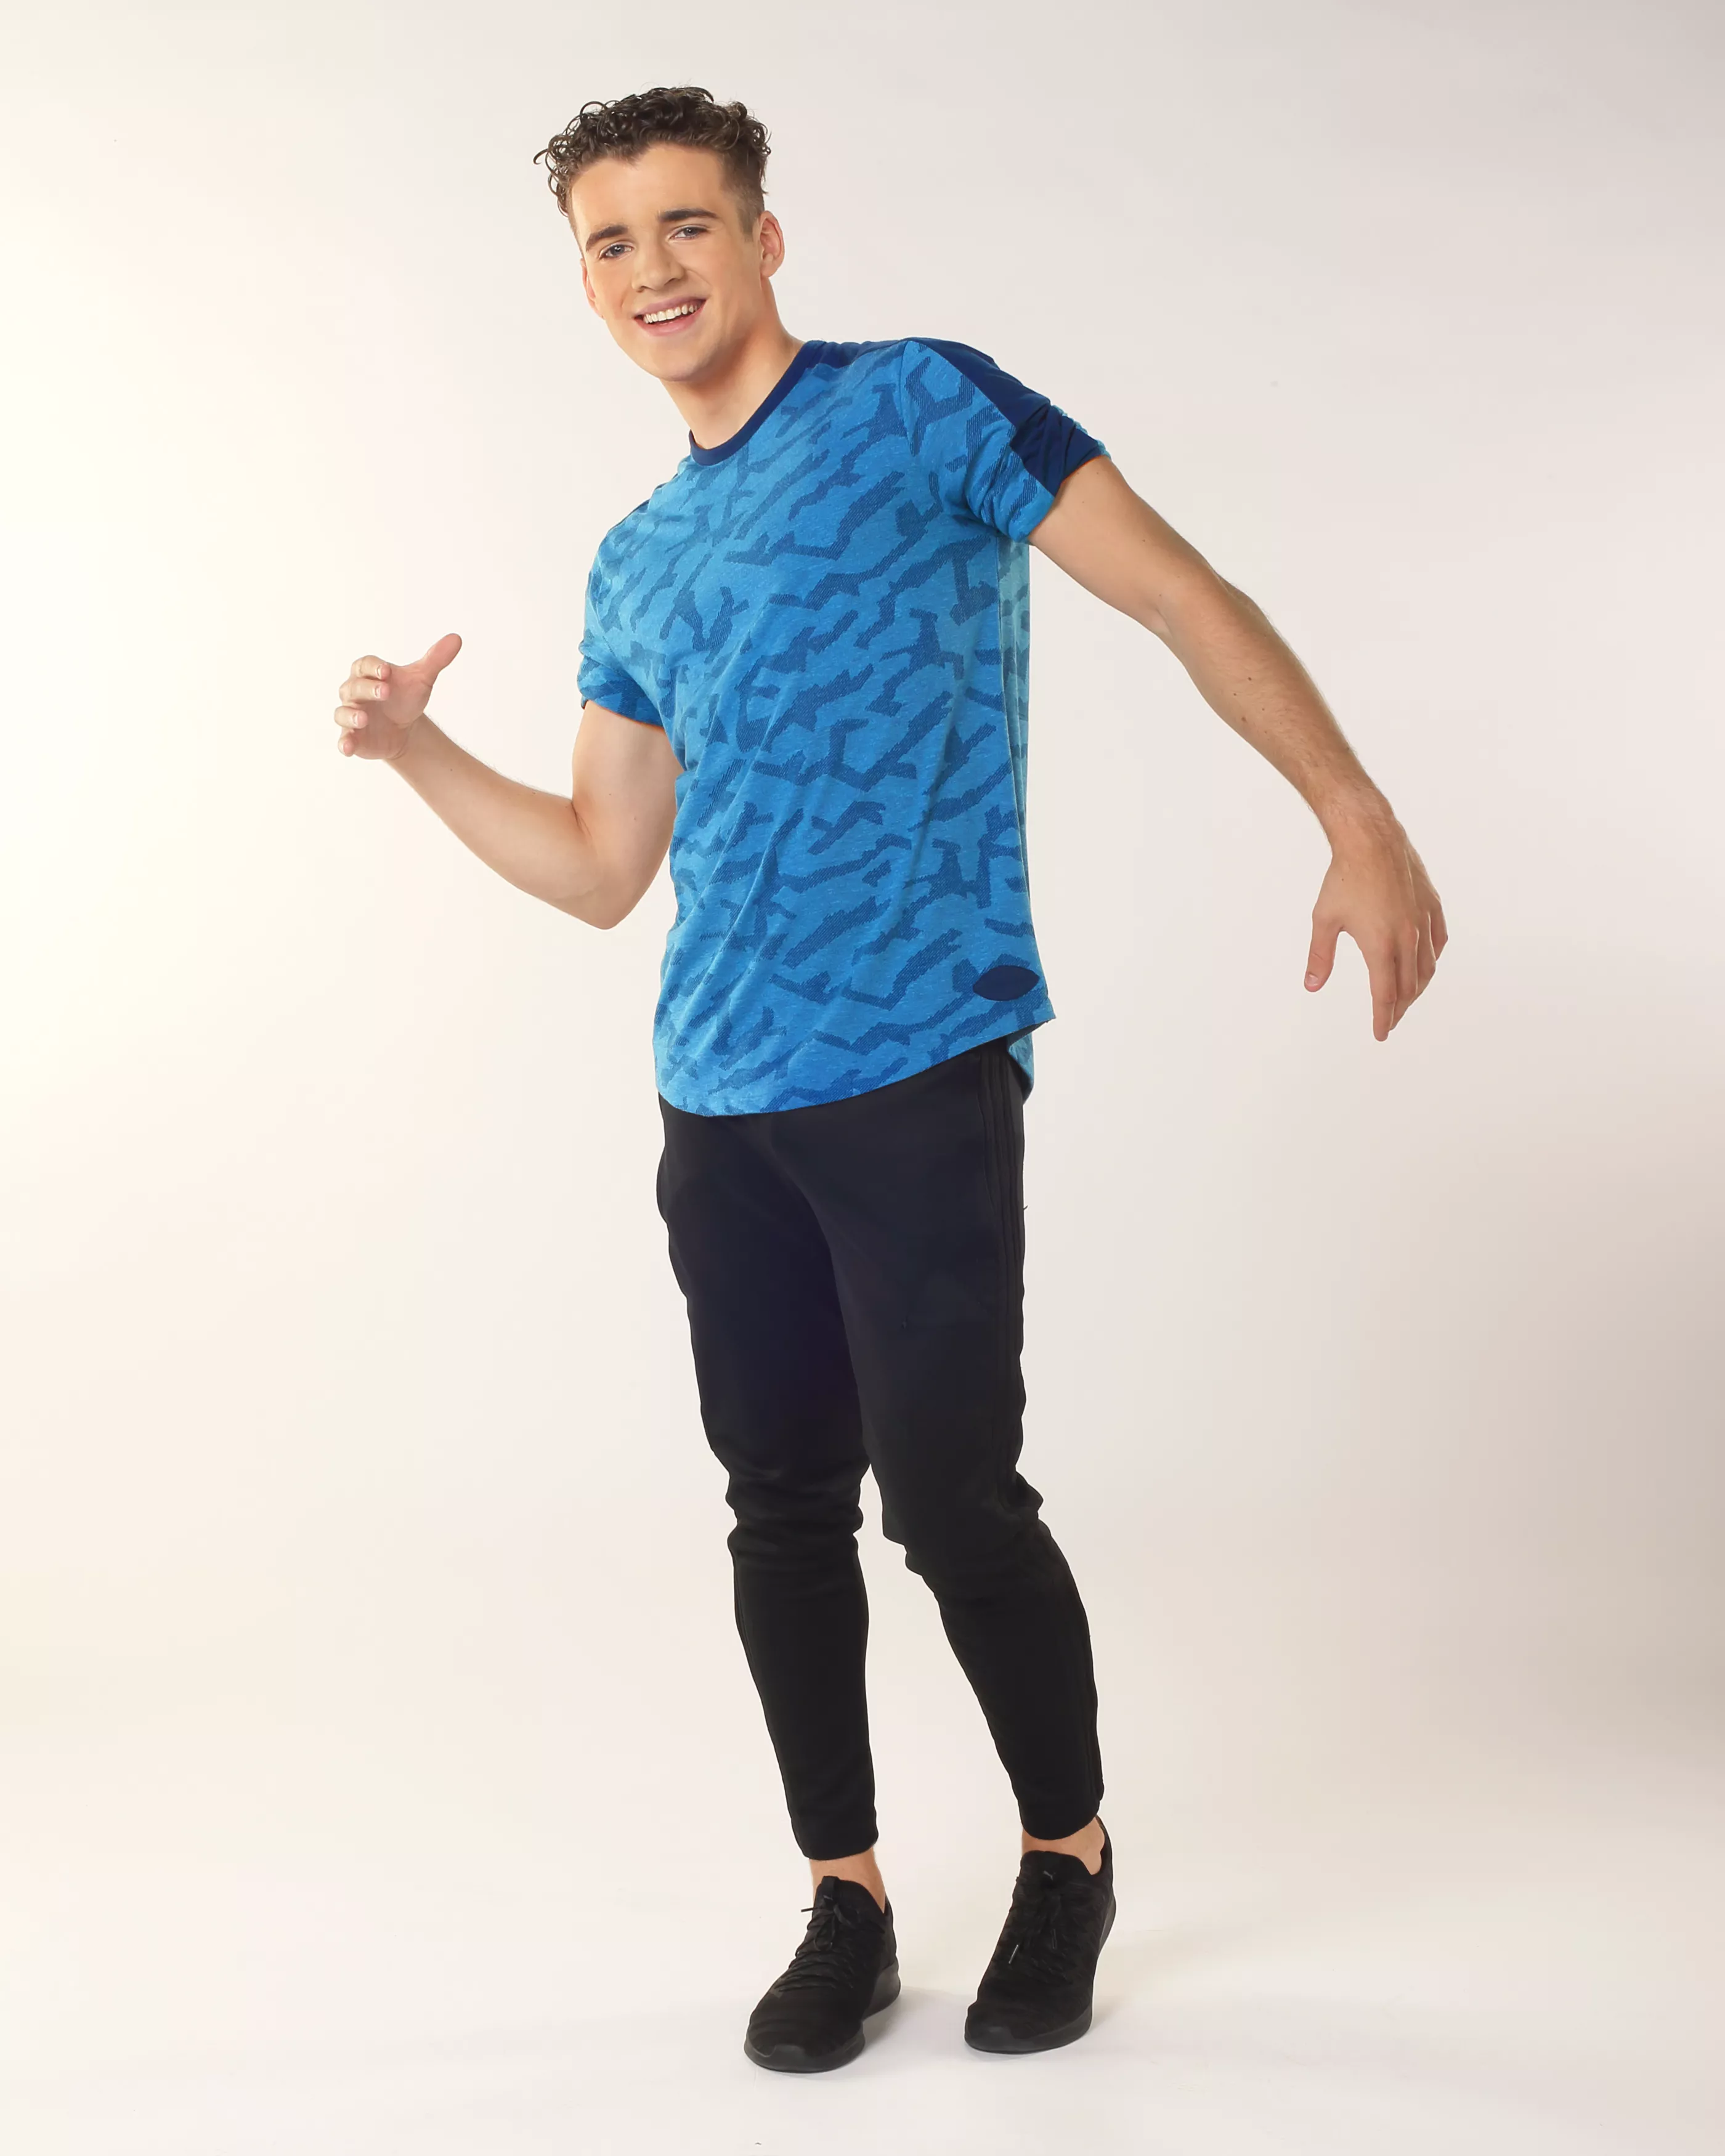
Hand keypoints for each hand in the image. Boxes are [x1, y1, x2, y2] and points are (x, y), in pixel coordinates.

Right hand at [334, 633, 462, 760]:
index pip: (364, 665)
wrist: (405, 728)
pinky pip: (344, 740)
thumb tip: (456, 639)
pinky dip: (344, 743)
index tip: (386, 671)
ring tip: (364, 719)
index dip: (373, 667)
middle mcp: (355, 692)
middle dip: (368, 689)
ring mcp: (351, 714)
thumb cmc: (406, 698)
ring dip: (351, 715)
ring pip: (343, 712)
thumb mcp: (421, 679)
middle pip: (354, 687)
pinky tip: (348, 747)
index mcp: (367, 673)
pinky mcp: (352, 737)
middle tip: (385, 691)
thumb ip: (435, 659)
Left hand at [1305, 812, 1446, 1040]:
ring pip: (1427, 967)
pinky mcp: (1431, 905)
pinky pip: (1438, 941)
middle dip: (1399, 1008)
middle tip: (1390, 1020)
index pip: (1385, 994)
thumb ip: (1319, 956)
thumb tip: (1312, 985)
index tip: (1381, 1033)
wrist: (1372, 839)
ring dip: (1417, 988)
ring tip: (1407, 999)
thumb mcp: (1324, 920)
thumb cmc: (1344, 878)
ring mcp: (1423, 920)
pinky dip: (1432, 959)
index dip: (1383, 1018)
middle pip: (1409, 987)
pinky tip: (1426, 965)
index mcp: (1381, 945)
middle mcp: (1407, 937)